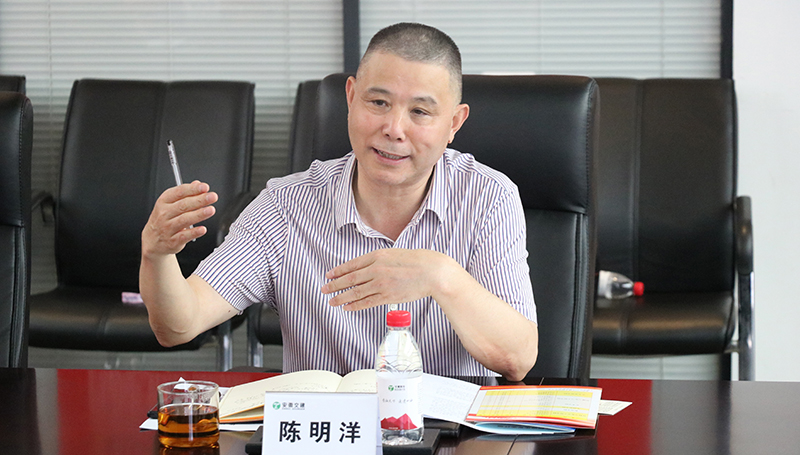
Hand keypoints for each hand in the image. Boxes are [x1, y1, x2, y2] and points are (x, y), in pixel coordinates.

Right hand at [142, 180, 217, 256]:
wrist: (152, 240)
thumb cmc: (164, 219)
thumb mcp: (170, 203)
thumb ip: (185, 194)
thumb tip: (197, 184)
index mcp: (164, 202)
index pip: (179, 192)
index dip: (193, 189)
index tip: (205, 187)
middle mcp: (164, 214)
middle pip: (183, 205)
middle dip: (199, 200)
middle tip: (212, 197)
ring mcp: (167, 227)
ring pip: (184, 219)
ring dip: (199, 214)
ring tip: (211, 210)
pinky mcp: (173, 240)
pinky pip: (184, 236)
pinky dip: (194, 232)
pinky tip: (203, 229)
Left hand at [321, 248, 449, 310]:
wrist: (432, 271)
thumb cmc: (416, 261)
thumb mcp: (394, 254)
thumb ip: (379, 260)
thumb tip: (367, 267)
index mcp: (377, 256)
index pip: (352, 265)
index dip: (338, 271)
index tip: (329, 275)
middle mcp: (376, 269)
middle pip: (350, 279)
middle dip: (334, 285)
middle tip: (324, 289)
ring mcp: (381, 284)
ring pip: (355, 292)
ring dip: (341, 297)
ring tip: (332, 301)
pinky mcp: (388, 296)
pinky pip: (367, 302)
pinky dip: (355, 305)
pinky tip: (347, 307)